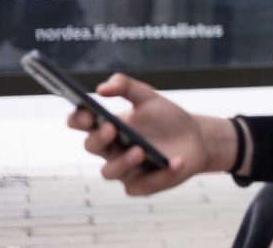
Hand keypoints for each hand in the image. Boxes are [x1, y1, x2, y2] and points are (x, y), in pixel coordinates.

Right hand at [66, 75, 207, 194]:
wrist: (194, 138)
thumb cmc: (165, 118)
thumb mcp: (149, 97)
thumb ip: (126, 87)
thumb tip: (102, 87)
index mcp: (107, 126)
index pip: (81, 123)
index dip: (78, 119)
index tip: (87, 112)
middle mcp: (110, 150)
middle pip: (92, 147)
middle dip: (99, 138)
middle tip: (112, 128)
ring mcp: (124, 170)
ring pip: (110, 172)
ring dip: (123, 161)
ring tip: (140, 150)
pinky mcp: (142, 186)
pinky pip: (147, 185)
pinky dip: (163, 174)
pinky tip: (176, 161)